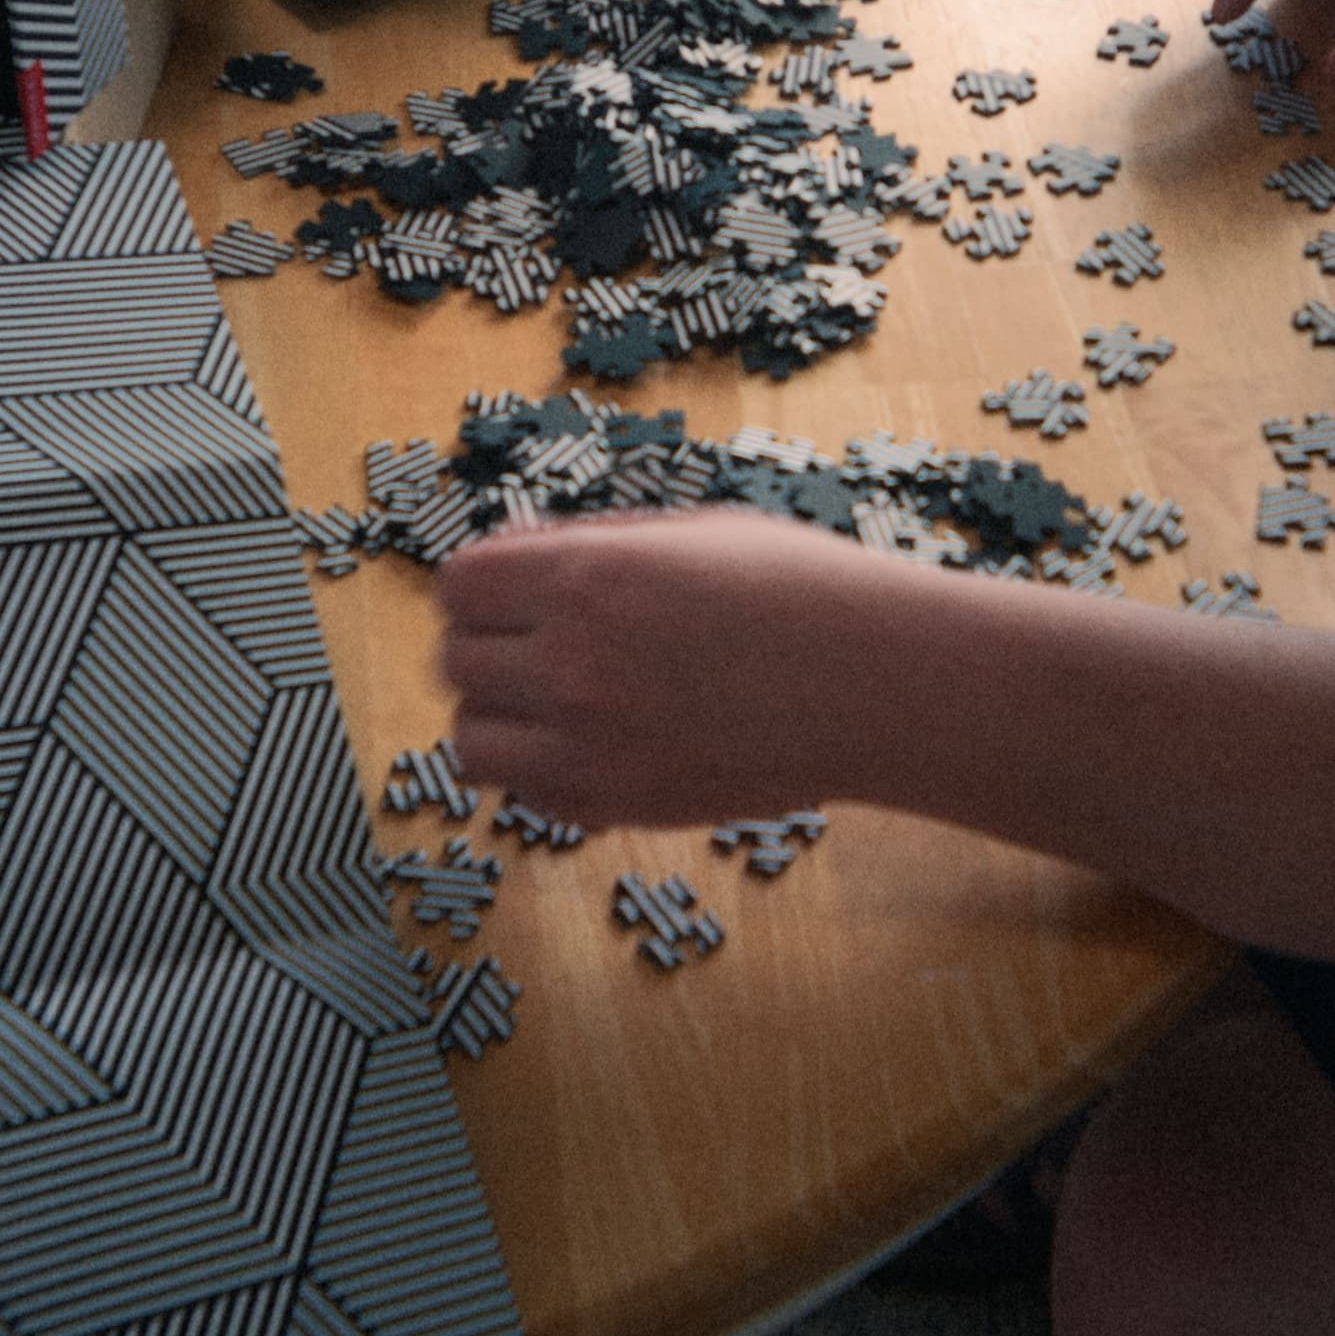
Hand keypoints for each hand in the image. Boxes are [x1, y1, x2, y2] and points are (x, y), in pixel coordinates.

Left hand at [435, 511, 886, 824]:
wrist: (879, 682)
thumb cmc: (801, 589)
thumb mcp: (692, 532)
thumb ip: (595, 547)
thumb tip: (524, 563)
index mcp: (587, 575)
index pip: (459, 586)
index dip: (485, 588)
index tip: (514, 595)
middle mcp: (573, 661)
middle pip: (455, 662)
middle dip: (491, 648)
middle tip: (540, 647)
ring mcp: (591, 742)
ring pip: (471, 740)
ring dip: (502, 718)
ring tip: (555, 704)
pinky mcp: (620, 804)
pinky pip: (530, 795)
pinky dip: (545, 774)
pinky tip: (595, 746)